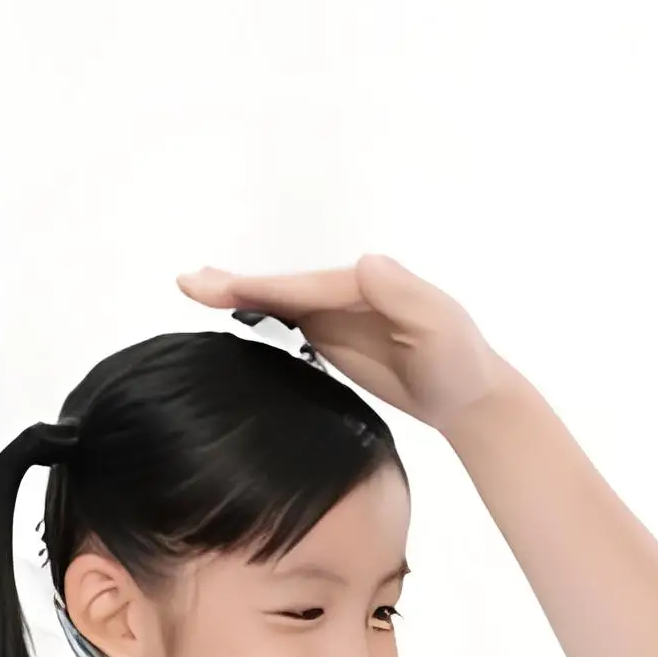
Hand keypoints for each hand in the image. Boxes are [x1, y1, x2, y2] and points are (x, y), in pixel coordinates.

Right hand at [177, 255, 521, 433]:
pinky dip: (257, 311)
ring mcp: (339, 314)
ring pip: (280, 300)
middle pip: (284, 287)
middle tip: (188, 283)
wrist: (469, 394)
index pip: (305, 286)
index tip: (222, 287)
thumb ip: (403, 294)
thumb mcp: (437, 326)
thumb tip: (367, 262)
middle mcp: (347, 291)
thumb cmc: (458, 361)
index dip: (262, 286)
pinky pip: (288, 320)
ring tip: (194, 288)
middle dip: (236, 283)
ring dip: (238, 293)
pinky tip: (234, 312)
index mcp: (366, 284)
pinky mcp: (334, 337)